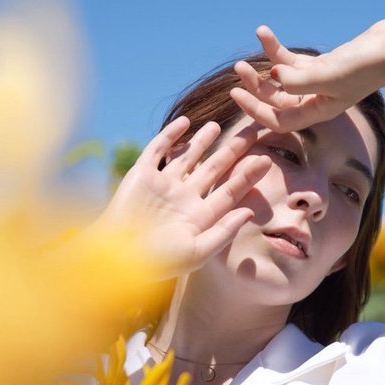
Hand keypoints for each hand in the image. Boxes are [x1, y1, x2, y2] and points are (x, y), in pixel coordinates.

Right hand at [94, 116, 270, 279]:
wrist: (119, 257)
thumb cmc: (158, 261)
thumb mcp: (197, 252)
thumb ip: (224, 232)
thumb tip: (249, 211)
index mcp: (199, 217)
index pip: (229, 192)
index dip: (247, 176)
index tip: (266, 160)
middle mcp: (184, 199)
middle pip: (214, 169)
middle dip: (233, 152)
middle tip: (252, 133)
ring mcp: (163, 186)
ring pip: (188, 157)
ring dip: (203, 141)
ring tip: (219, 125)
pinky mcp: (142, 175)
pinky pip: (158, 150)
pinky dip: (171, 135)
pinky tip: (186, 122)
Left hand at [228, 18, 384, 132]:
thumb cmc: (365, 66)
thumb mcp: (328, 75)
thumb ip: (299, 79)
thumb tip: (274, 75)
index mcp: (318, 111)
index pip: (279, 120)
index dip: (255, 110)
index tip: (236, 93)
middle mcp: (317, 100)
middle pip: (278, 99)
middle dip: (257, 85)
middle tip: (239, 69)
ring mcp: (320, 82)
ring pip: (284, 77)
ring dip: (266, 63)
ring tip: (254, 41)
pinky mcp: (325, 64)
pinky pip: (294, 61)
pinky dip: (278, 49)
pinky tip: (264, 32)